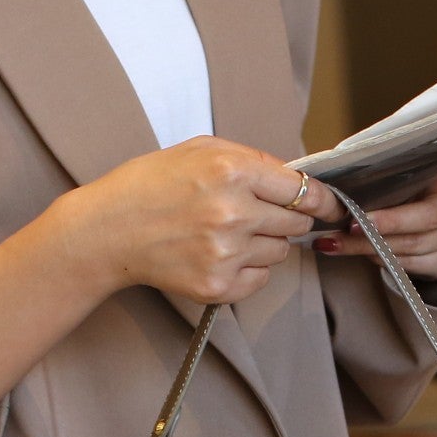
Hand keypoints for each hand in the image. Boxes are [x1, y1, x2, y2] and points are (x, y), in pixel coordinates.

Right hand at [62, 135, 339, 306]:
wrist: (108, 231)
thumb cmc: (151, 185)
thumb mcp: (201, 151)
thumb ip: (253, 161)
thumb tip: (298, 180)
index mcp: (232, 171)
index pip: (303, 190)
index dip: (321, 200)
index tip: (328, 206)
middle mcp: (233, 213)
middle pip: (295, 223)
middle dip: (285, 218)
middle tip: (256, 216)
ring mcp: (226, 253)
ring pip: (279, 252)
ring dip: (264, 244)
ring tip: (226, 234)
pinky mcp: (217, 285)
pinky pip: (259, 279)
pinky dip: (248, 269)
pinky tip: (218, 255)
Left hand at [314, 148, 436, 281]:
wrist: (435, 229)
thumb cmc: (410, 194)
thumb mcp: (406, 178)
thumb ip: (395, 171)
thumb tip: (348, 171)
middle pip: (428, 217)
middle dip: (386, 223)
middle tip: (351, 226)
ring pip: (414, 246)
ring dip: (371, 247)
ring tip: (336, 243)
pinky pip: (414, 265)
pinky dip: (384, 261)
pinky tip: (363, 254)